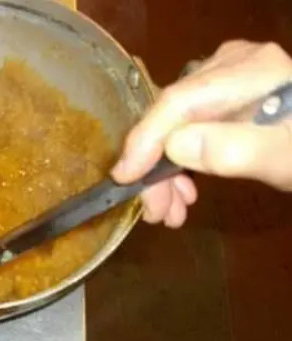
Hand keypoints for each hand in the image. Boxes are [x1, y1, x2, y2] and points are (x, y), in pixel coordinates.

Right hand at [112, 40, 291, 227]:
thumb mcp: (283, 158)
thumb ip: (235, 149)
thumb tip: (175, 146)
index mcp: (248, 71)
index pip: (179, 101)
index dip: (145, 140)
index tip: (124, 178)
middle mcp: (230, 67)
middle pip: (174, 118)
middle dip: (158, 169)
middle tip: (155, 213)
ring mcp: (226, 82)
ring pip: (176, 128)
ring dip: (167, 173)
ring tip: (170, 213)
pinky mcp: (226, 101)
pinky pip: (189, 131)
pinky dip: (182, 164)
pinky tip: (185, 192)